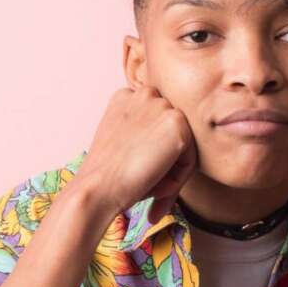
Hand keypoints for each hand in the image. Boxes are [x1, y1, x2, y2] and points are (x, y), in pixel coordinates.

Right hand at [76, 84, 197, 224]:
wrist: (97, 187)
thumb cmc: (105, 176)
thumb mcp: (119, 144)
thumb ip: (142, 136)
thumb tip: (164, 150)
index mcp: (126, 97)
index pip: (155, 126)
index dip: (151, 156)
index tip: (139, 177)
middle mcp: (145, 94)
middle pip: (170, 136)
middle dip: (164, 165)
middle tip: (148, 189)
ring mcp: (162, 106)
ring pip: (183, 148)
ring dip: (170, 174)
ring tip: (151, 192)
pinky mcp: (176, 124)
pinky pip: (189, 159)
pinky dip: (177, 180)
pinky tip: (156, 189)